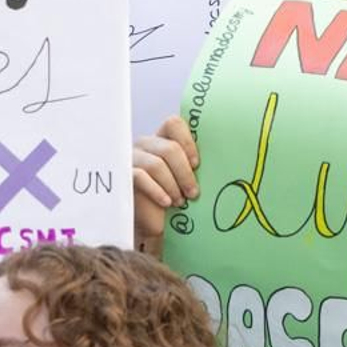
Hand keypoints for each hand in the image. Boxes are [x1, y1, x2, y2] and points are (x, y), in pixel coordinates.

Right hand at [132, 115, 199, 253]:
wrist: (154, 223)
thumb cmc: (174, 199)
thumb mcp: (188, 179)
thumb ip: (196, 165)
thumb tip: (223, 158)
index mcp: (163, 140)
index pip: (174, 123)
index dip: (188, 141)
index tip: (197, 164)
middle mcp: (145, 144)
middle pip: (169, 148)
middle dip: (185, 173)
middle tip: (193, 193)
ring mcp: (131, 158)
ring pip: (156, 164)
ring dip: (172, 185)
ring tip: (180, 201)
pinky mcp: (123, 174)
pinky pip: (140, 177)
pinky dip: (157, 191)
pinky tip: (166, 203)